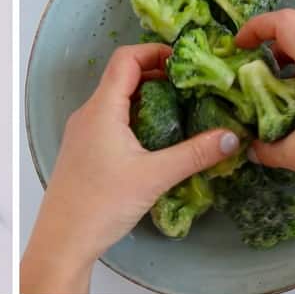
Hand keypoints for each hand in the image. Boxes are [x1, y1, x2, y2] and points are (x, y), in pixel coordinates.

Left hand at [21, 45, 242, 293]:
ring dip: (148, 101)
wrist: (63, 241)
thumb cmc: (101, 205)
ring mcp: (83, 134)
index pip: (126, 59)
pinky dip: (136, 121)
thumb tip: (231, 137)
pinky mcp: (84, 153)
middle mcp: (88, 115)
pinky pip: (111, 123)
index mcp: (101, 109)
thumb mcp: (154, 177)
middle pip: (123, 78)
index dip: (156, 52)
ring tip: (181, 112)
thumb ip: (195, 154)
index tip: (185, 62)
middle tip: (191, 88)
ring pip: (118, 102)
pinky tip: (157, 141)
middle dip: (158, 77)